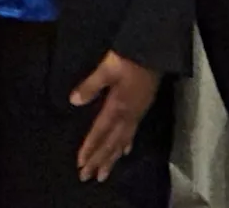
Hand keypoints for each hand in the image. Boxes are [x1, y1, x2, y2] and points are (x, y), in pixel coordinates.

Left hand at [70, 51, 158, 182]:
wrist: (155, 51)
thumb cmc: (128, 58)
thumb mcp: (106, 68)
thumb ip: (91, 85)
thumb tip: (74, 101)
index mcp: (117, 107)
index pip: (100, 132)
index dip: (90, 148)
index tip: (80, 163)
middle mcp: (127, 115)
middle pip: (111, 143)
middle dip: (99, 160)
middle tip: (87, 177)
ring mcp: (136, 113)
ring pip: (122, 142)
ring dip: (111, 158)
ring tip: (104, 173)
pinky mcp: (142, 108)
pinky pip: (133, 133)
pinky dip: (126, 144)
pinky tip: (125, 151)